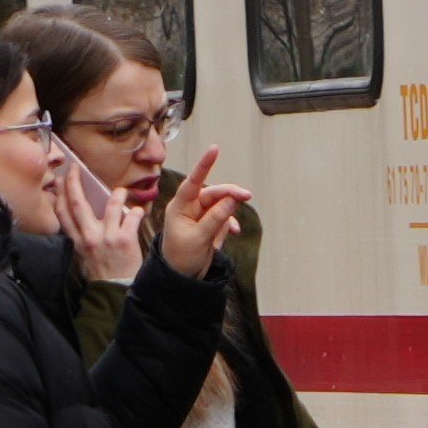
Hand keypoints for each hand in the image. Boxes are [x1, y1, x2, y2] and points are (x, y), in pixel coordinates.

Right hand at [47, 145, 150, 286]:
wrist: (115, 291)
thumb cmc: (100, 271)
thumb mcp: (82, 255)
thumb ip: (80, 235)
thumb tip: (79, 214)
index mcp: (77, 241)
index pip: (63, 213)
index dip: (59, 194)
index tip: (59, 180)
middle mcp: (89, 237)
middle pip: (78, 204)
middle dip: (74, 183)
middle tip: (75, 169)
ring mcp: (107, 237)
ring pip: (110, 205)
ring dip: (117, 194)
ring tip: (121, 191)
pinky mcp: (125, 240)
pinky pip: (132, 217)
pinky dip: (137, 211)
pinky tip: (139, 211)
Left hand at [149, 150, 250, 279]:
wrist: (181, 278)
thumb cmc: (181, 257)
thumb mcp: (198, 238)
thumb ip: (215, 218)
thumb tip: (233, 199)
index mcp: (180, 207)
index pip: (192, 182)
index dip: (204, 165)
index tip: (215, 149)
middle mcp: (191, 207)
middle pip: (214, 193)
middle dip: (230, 193)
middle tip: (246, 196)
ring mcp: (201, 216)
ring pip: (222, 204)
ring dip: (231, 210)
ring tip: (235, 226)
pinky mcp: (210, 225)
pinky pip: (225, 217)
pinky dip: (231, 222)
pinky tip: (235, 232)